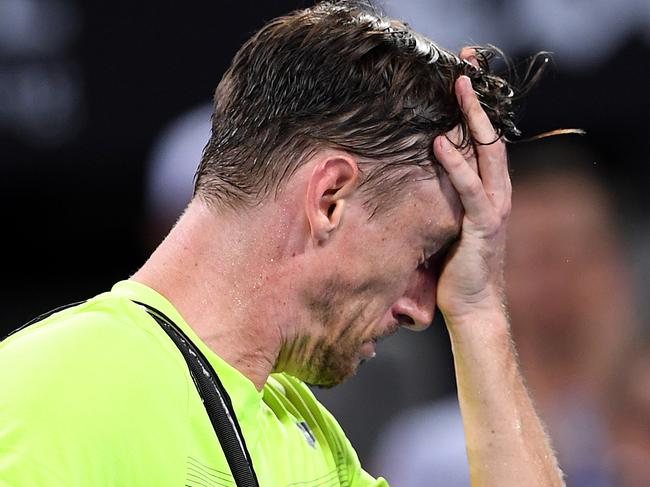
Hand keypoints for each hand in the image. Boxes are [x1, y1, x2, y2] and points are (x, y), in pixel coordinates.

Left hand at [433, 75, 510, 322]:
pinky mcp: (483, 228)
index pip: (486, 144)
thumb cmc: (454, 270)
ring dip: (473, 119)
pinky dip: (457, 166)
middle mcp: (498, 195)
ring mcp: (494, 210)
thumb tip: (413, 180)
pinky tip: (441, 144)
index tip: (463, 82)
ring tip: (458, 88)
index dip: (477, 111)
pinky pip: (471, 191)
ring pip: (488, 155)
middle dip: (478, 102)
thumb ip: (443, 200)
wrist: (471, 308)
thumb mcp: (448, 225)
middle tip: (464, 68)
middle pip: (491, 138)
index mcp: (490, 193)